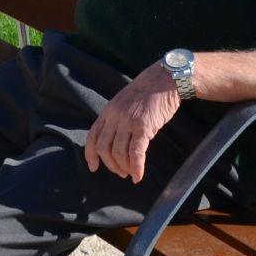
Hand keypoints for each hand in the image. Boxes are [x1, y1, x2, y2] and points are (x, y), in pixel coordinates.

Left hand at [84, 66, 180, 182]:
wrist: (165, 80)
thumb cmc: (147, 92)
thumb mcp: (124, 103)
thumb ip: (116, 118)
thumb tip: (114, 139)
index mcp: (108, 111)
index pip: (93, 136)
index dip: (91, 154)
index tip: (93, 167)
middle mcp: (115, 117)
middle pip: (104, 148)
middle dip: (110, 164)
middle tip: (120, 172)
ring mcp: (128, 122)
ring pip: (119, 152)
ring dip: (124, 167)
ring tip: (130, 173)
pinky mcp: (144, 127)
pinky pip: (136, 153)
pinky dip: (136, 168)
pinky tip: (138, 176)